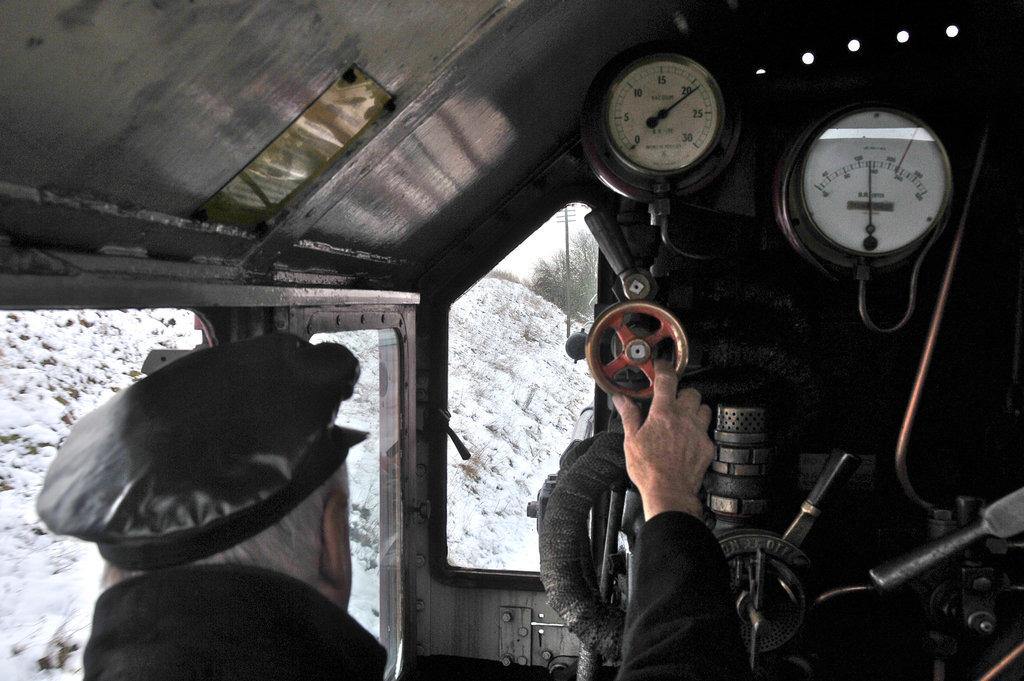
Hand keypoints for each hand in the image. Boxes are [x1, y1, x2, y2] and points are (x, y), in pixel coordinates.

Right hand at [612, 361, 713, 519]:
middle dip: (682, 393)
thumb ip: (629, 415)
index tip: (661, 367)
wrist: (668, 491)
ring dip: (694, 409)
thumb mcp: (631, 439)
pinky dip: (699, 430)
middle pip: (691, 392)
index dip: (664, 368)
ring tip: (683, 417)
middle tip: (671, 401)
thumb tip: (621, 400)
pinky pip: (707, 430)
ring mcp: (698, 432)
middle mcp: (684, 418)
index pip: (667, 380)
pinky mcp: (706, 446)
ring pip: (704, 408)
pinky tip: (689, 438)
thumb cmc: (649, 469)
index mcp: (663, 413)